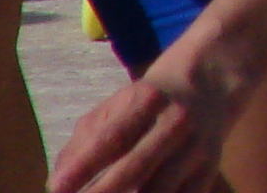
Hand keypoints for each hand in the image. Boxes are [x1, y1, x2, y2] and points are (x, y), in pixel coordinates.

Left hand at [49, 60, 236, 192]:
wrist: (210, 85)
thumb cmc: (149, 102)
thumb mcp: (116, 106)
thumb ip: (84, 141)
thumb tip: (57, 185)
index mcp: (149, 99)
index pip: (113, 137)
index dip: (83, 167)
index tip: (56, 190)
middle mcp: (177, 122)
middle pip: (135, 168)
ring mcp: (196, 149)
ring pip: (158, 192)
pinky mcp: (208, 173)